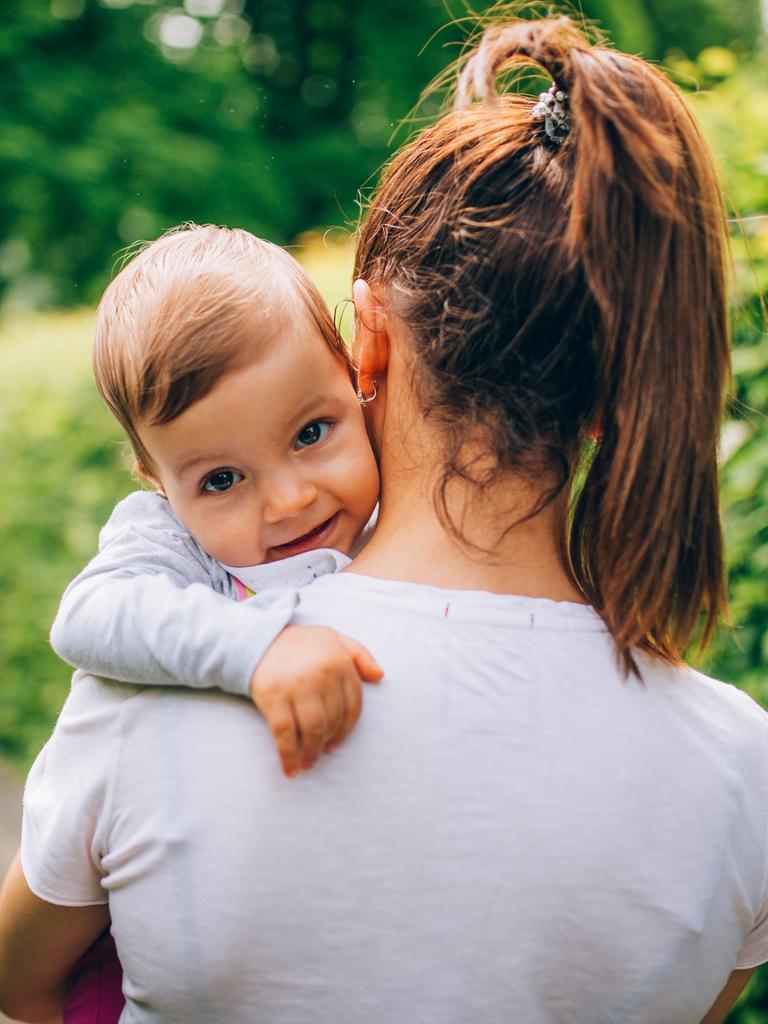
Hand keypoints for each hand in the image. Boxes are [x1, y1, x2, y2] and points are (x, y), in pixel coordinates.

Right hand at [249, 625, 382, 777]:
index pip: (353, 705)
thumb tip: (379, 676)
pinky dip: (288, 756)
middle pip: (333, 720)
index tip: (337, 742)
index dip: (346, 729)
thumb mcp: (333, 638)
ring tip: (307, 763)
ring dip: (311, 753)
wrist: (258, 639)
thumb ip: (360, 655)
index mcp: (339, 662)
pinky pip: (285, 734)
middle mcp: (321, 675)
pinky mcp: (273, 698)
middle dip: (327, 742)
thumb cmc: (299, 643)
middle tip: (319, 752)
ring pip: (313, 730)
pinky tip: (290, 768)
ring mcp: (297, 687)